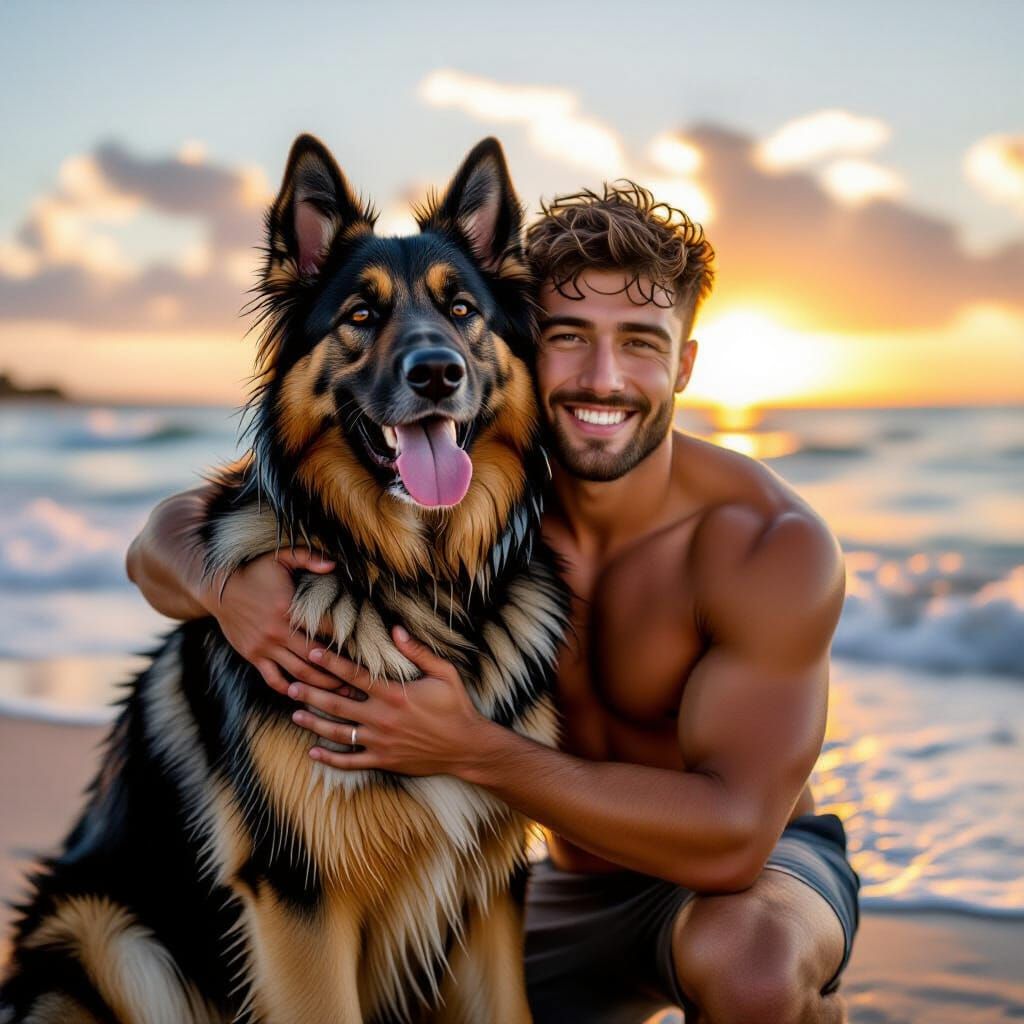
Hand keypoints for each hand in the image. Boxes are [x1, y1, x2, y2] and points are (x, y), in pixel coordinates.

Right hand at [206, 548, 354, 696]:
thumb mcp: (280, 557)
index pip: (326, 629)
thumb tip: (334, 565)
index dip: (347, 640)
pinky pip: (274, 679)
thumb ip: (308, 557)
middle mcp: (277, 632)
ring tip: (341, 691)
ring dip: (322, 685)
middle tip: (361, 679)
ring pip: (299, 674)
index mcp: (289, 610)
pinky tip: (305, 693)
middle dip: (340, 670)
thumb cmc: (254, 570)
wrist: (217, 587)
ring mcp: (264, 647)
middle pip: (316, 658)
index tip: (365, 649)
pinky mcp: (253, 655)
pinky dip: (290, 689)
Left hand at [286, 626, 489, 776]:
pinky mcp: (384, 761)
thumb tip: (396, 630)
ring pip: (338, 732)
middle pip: (337, 703)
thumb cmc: (457, 707)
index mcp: (394, 694)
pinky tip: (313, 752)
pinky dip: (330, 759)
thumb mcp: (444, 673)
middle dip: (312, 693)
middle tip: (290, 684)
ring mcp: (380, 742)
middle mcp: (382, 718)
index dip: (331, 663)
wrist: (467, 747)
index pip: (354, 675)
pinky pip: (351, 762)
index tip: (312, 652)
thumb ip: (418, 652)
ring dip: (314, 723)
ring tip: (294, 715)